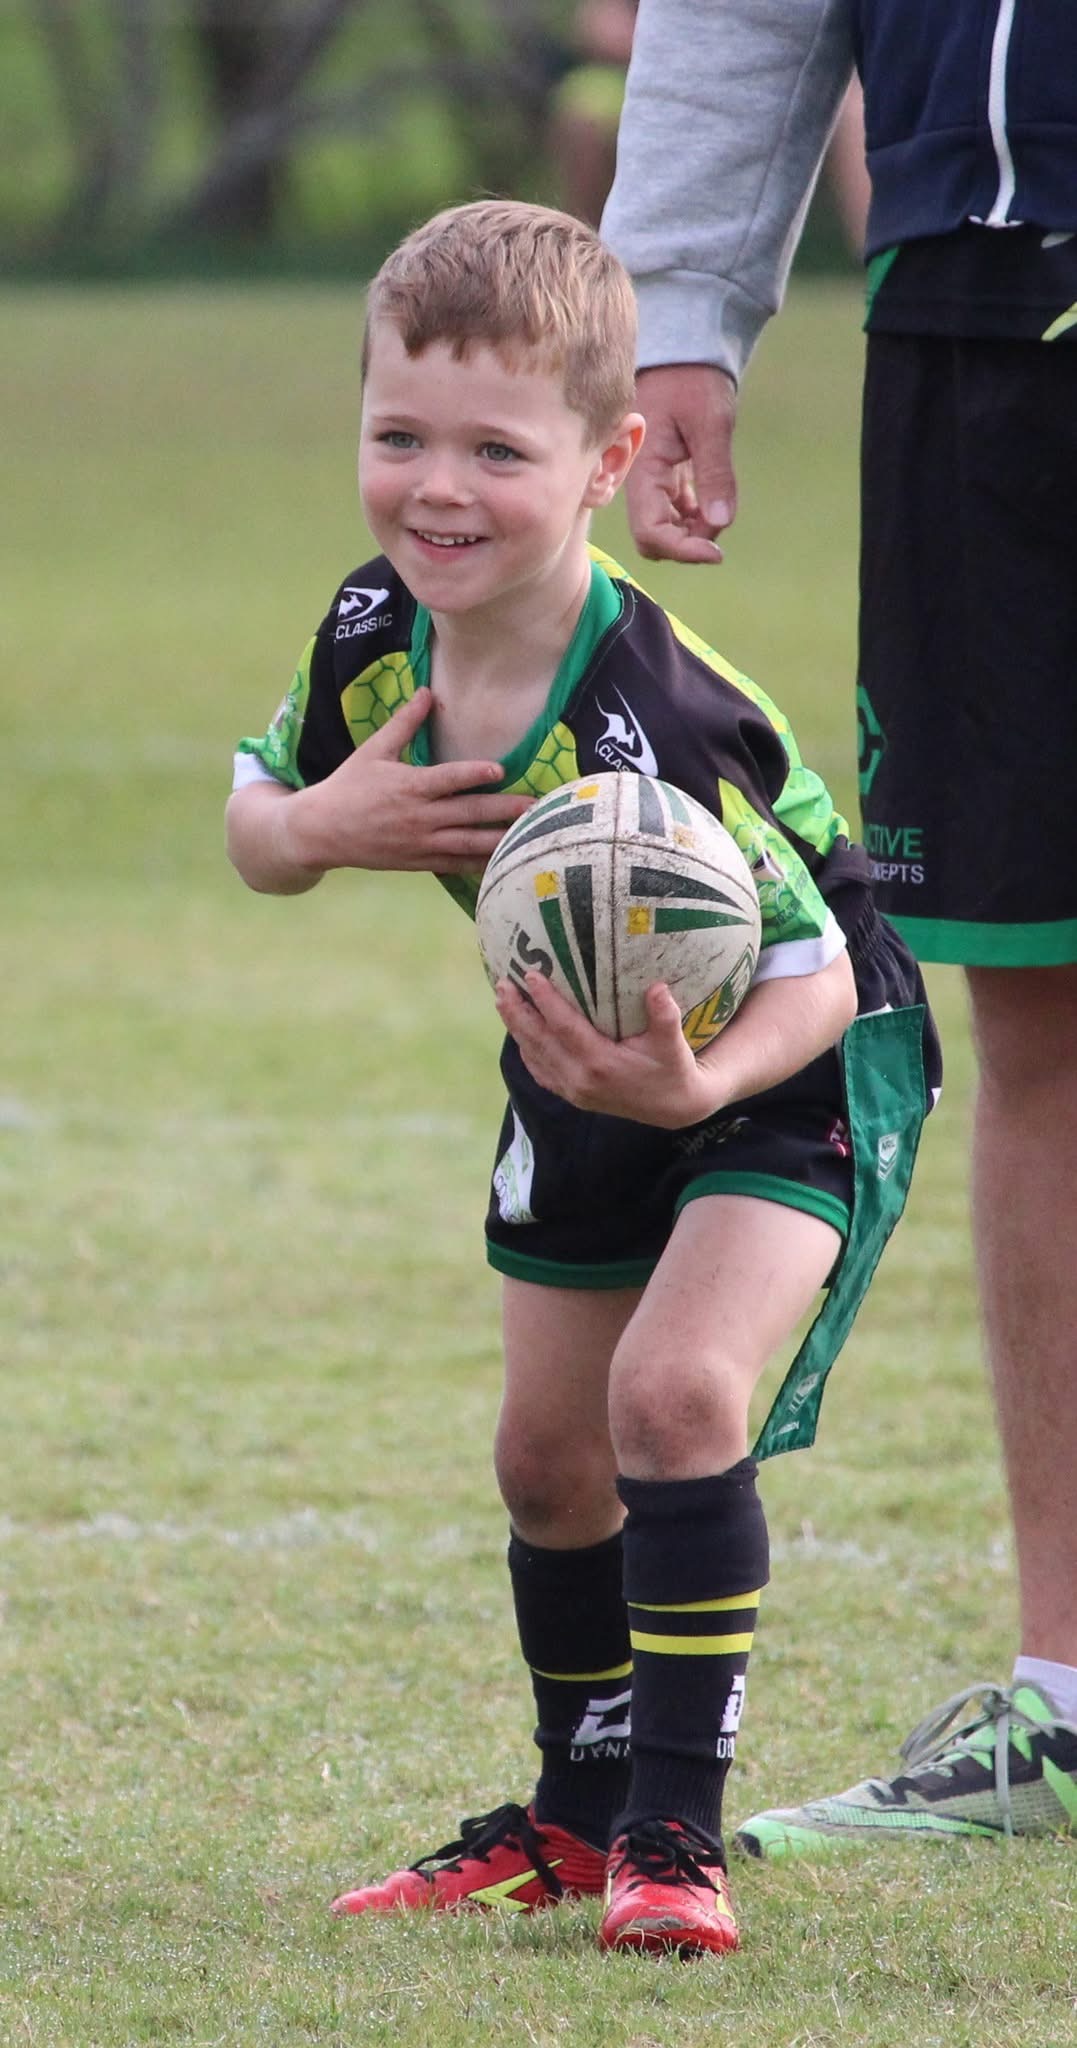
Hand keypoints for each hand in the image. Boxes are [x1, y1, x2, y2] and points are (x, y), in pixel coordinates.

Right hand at [288, 688, 533, 875]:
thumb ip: (405, 722)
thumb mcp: (373, 750)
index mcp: (409, 786)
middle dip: (504, 810)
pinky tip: (505, 861)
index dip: (475, 774)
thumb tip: (428, 691)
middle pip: (468, 813)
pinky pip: (456, 864)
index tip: (500, 770)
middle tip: (535, 805)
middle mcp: (419, 817)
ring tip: (531, 834)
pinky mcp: (419, 861)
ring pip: (468, 844)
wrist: (321, 831)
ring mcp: (420, 843)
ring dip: (501, 840)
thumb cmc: (348, 786)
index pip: (448, 779)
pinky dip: (481, 864)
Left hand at [494, 973, 719, 1127]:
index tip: (531, 975)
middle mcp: (580, 1079)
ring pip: (534, 1056)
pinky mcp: (572, 1096)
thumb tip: (657, 987)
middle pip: (539, 1042)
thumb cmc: (673, 1069)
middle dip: (517, 1012)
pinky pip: (540, 1072)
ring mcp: (572, 1090)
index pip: (564, 1027)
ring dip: (516, 1028)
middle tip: (502, 984)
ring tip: (503, 1000)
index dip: (546, 1001)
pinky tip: (519, 1032)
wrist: (673, 1108)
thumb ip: (665, 1017)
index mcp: (601, 1064)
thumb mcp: (674, 1044)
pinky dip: (526, 1051)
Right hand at [625, 364, 737, 562]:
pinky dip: (694, 516)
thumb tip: (720, 522)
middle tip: (719, 519)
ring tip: (719, 504)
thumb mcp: (711, 423)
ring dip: (694, 530)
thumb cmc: (693, 379)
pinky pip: (674, 510)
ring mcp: (651, 481)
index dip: (683, 550)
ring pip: (666, 527)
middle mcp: (641, 482)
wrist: (683, 351)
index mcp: (644, 470)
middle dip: (688, 543)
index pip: (651, 533)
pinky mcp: (664, 476)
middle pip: (656, 538)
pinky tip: (711, 502)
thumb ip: (715, 473)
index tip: (717, 552)